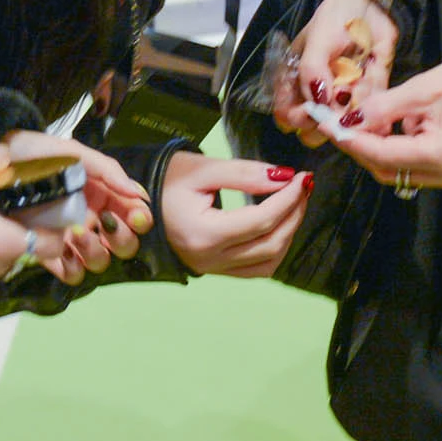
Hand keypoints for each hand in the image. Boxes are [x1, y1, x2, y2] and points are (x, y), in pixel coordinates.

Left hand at [2, 130, 151, 274]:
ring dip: (94, 251)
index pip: (132, 212)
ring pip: (98, 260)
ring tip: (77, 233)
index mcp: (99, 193)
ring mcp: (69, 239)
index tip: (135, 215)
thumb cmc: (33, 154)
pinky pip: (70, 272)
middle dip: (122, 237)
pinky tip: (62, 250)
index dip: (139, 217)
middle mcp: (89, 218)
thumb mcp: (71, 151)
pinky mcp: (47, 254)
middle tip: (107, 224)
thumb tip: (137, 193)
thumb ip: (106, 168)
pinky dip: (70, 265)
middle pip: (122, 243)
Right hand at [158, 152, 311, 277]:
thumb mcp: (203, 169)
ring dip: (288, 233)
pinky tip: (277, 225)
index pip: (262, 220)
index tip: (303, 177)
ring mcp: (213, 269)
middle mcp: (210, 259)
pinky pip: (256, 269)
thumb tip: (284, 178)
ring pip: (268, 262)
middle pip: (271, 243)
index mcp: (204, 233)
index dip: (288, 199)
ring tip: (293, 204)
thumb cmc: (165, 181)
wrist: (137, 203)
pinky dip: (274, 249)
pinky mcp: (216, 270)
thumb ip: (245, 174)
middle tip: (303, 187)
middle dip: (294, 214)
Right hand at [275, 0, 397, 147]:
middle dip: (327, 124)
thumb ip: (312, 68)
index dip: (297, 117)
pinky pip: (369, 117)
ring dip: (353, 124)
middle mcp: (317, 94)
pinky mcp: (367, 97)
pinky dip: (375, 122)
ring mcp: (343, 98)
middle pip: (312, 128)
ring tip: (363, 114)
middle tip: (341, 113)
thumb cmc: (337, 16)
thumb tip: (318, 102)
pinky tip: (381, 122)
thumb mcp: (320, 36)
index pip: (286, 112)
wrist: (374, 5)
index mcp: (295, 79)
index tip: (313, 110)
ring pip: (342, 127)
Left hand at [336, 49, 441, 191]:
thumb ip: (384, 108)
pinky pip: (416, 166)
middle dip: (361, 147)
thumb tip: (349, 119)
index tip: (327, 125)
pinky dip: (399, 149)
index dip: (350, 140)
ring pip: (400, 171)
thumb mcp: (423, 88)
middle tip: (339, 123)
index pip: (382, 155)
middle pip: (387, 170)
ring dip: (378, 149)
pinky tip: (394, 125)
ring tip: (364, 120)